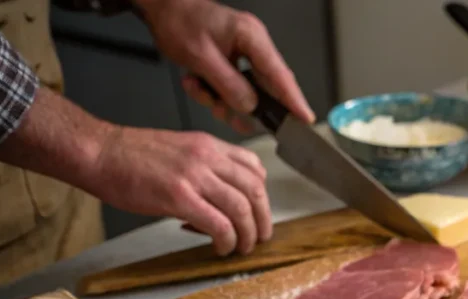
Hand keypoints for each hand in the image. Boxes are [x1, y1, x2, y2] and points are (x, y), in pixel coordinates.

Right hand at [88, 125, 271, 254]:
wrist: (97, 152)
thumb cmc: (129, 156)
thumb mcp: (178, 150)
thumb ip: (203, 167)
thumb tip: (220, 196)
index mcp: (208, 145)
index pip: (254, 168)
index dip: (262, 195)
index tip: (257, 212)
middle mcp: (207, 157)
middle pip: (255, 191)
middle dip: (262, 220)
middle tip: (258, 238)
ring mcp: (194, 176)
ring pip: (241, 209)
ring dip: (247, 235)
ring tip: (241, 248)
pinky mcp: (179, 197)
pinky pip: (219, 224)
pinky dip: (226, 240)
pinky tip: (221, 248)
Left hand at [134, 0, 313, 132]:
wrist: (162, 8)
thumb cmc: (179, 22)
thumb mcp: (201, 57)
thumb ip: (228, 84)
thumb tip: (251, 106)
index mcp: (252, 37)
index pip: (280, 75)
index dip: (294, 100)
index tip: (305, 119)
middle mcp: (253, 45)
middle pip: (266, 87)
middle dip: (247, 107)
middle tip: (233, 118)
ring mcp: (244, 54)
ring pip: (246, 92)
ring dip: (223, 100)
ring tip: (200, 90)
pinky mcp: (233, 62)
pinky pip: (233, 88)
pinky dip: (214, 93)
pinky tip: (197, 83)